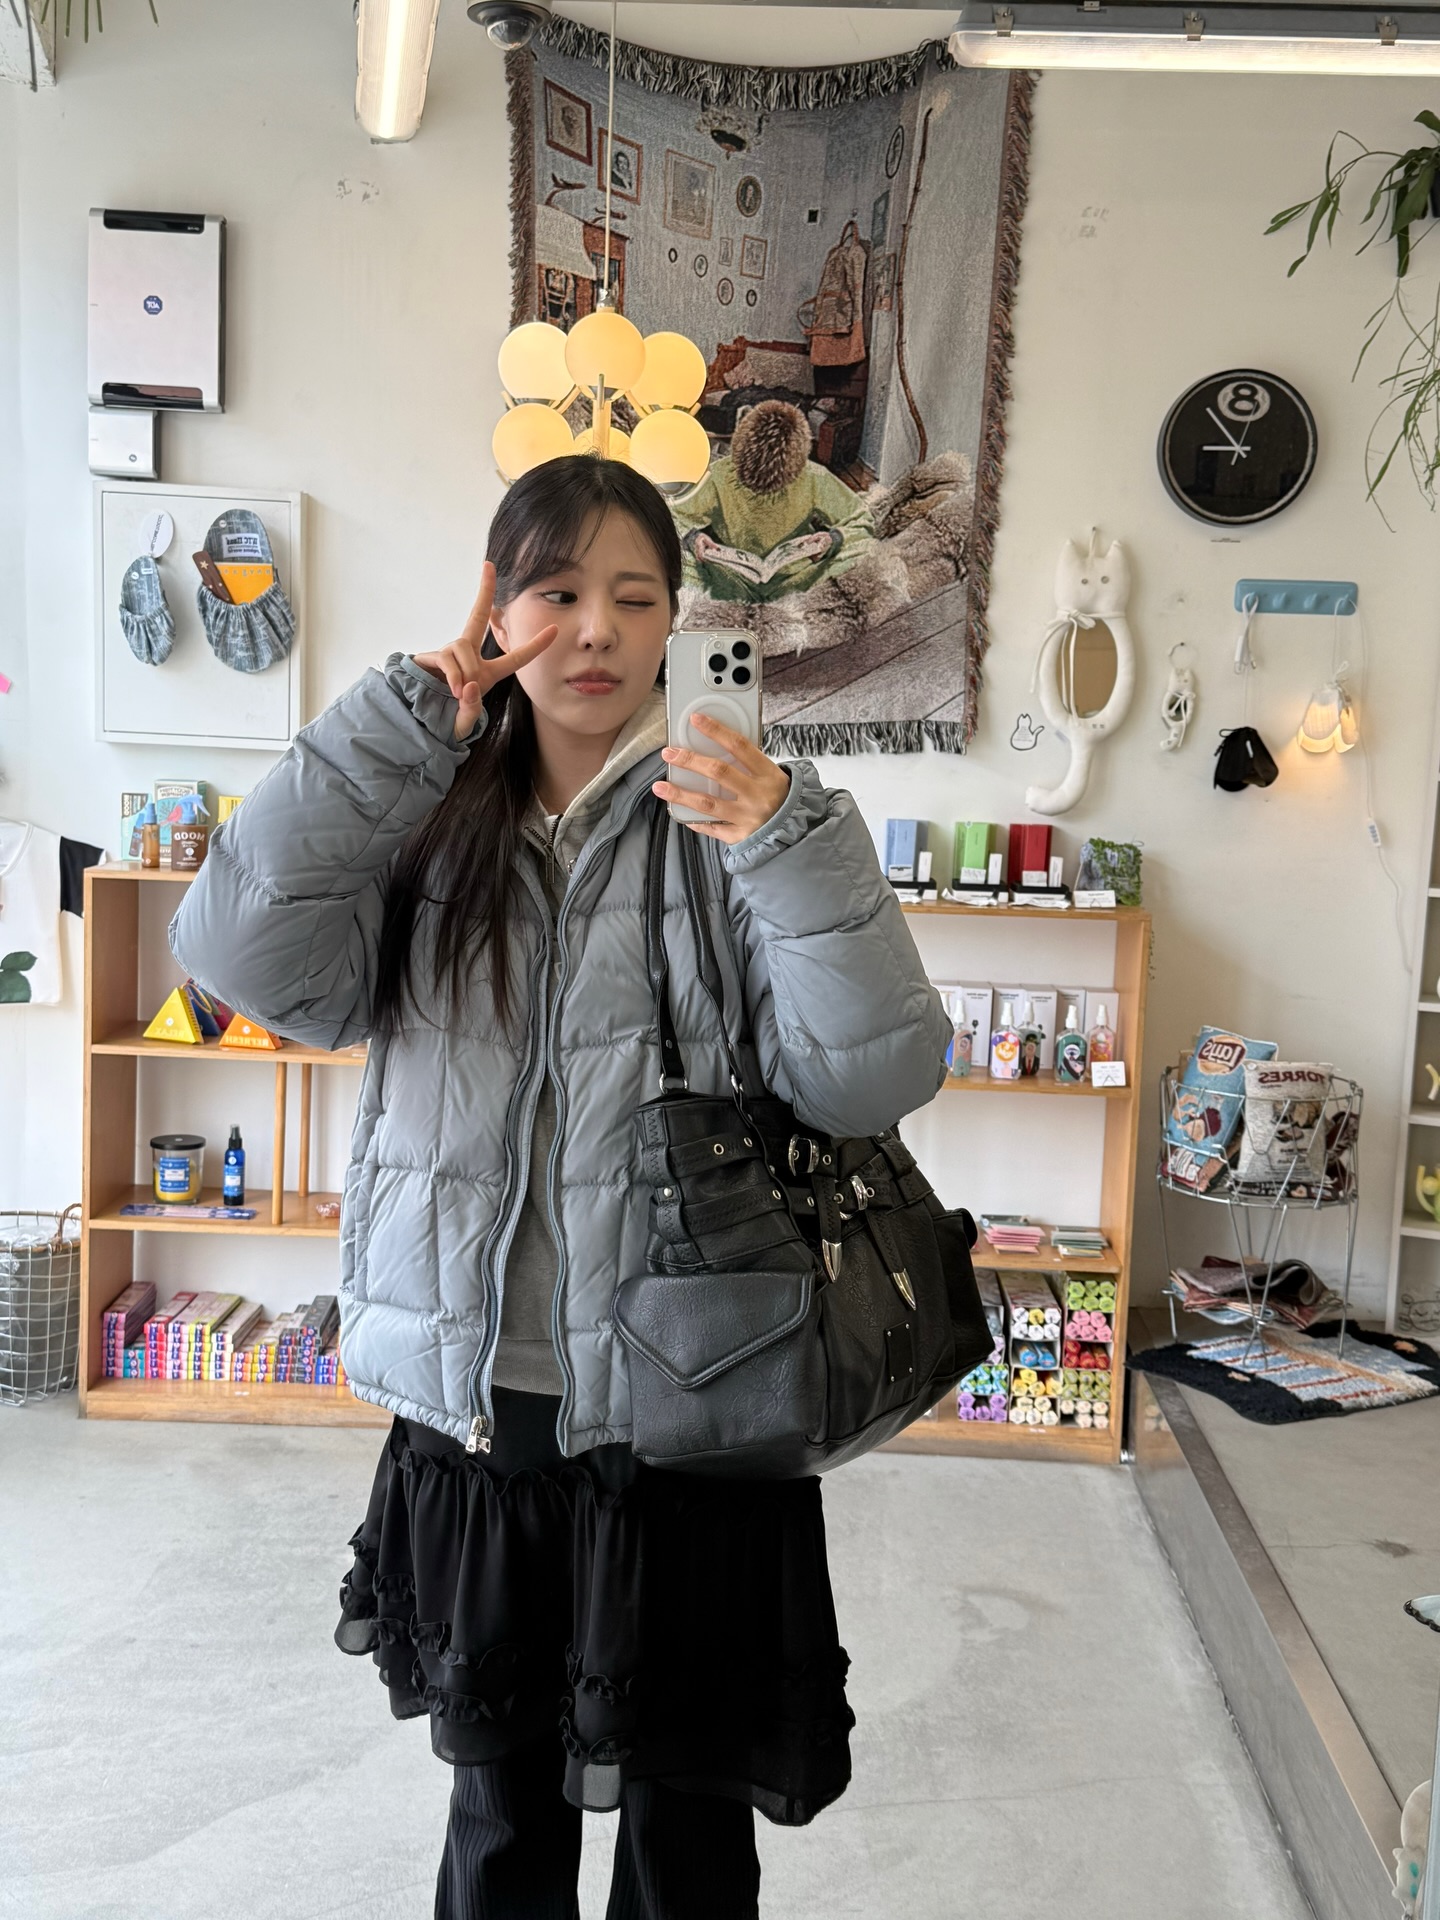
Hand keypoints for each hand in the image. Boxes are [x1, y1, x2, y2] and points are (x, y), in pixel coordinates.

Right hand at [412, 562, 558, 739]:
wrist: (419, 720)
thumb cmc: (447, 717)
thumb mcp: (466, 720)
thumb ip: (472, 709)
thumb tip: (470, 685)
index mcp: (487, 672)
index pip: (516, 658)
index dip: (536, 645)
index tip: (555, 629)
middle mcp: (469, 656)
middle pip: (478, 616)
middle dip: (484, 590)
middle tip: (488, 564)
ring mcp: (450, 653)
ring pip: (465, 649)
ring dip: (466, 673)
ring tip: (459, 694)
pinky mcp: (433, 656)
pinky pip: (450, 658)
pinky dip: (454, 676)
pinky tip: (451, 690)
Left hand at [653, 713, 790, 843]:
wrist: (797, 831)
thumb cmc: (780, 798)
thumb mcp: (772, 775)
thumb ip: (747, 763)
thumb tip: (714, 745)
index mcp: (768, 774)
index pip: (739, 746)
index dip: (716, 730)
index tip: (696, 720)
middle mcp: (758, 795)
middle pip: (719, 772)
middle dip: (690, 761)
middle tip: (669, 753)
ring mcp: (748, 817)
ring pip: (708, 804)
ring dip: (681, 794)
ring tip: (660, 787)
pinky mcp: (741, 836)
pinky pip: (713, 827)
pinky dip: (696, 820)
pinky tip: (681, 813)